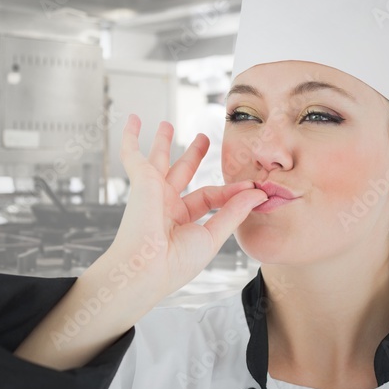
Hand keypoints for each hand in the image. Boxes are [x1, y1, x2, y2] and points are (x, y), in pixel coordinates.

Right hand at [101, 114, 266, 316]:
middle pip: (182, 173)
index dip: (231, 191)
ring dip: (162, 142)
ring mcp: (152, 192)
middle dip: (193, 155)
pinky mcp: (141, 181)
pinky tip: (132, 119)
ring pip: (159, 160)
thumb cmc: (176, 262)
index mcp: (182, 221)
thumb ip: (234, 212)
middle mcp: (165, 205)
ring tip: (167, 125)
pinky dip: (130, 137)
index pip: (210, 197)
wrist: (147, 269)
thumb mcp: (213, 236)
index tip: (254, 188)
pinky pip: (132, 155)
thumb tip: (258, 193)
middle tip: (203, 138)